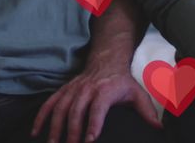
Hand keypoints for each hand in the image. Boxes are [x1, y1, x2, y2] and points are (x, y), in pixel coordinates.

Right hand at [31, 63, 160, 142]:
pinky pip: (49, 103)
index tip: (90, 140)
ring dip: (55, 126)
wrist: (107, 60)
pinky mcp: (64, 90)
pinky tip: (36, 132)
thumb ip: (147, 112)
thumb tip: (159, 128)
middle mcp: (87, 89)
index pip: (98, 108)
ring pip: (60, 107)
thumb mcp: (137, 94)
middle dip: (72, 130)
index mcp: (105, 90)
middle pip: (76, 110)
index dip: (94, 123)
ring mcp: (73, 89)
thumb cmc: (122, 82)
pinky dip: (41, 117)